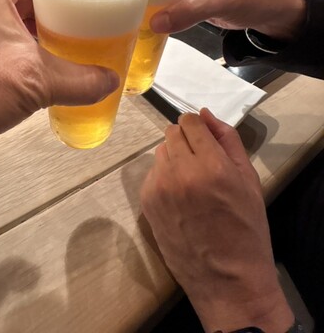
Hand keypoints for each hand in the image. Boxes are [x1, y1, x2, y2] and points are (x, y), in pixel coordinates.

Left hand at [140, 109, 293, 332]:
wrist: (228, 280)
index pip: (190, 122)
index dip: (198, 127)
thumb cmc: (246, 229)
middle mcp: (181, 172)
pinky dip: (164, 177)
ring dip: (173, 157)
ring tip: (191, 182)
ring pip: (160, 152)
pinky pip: (152, 173)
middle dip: (186, 140)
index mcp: (211, 165)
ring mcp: (160, 188)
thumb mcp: (249, 181)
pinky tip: (179, 198)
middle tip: (200, 161)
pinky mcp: (146, 203)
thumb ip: (228, 141)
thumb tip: (205, 114)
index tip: (204, 138)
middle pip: (172, 133)